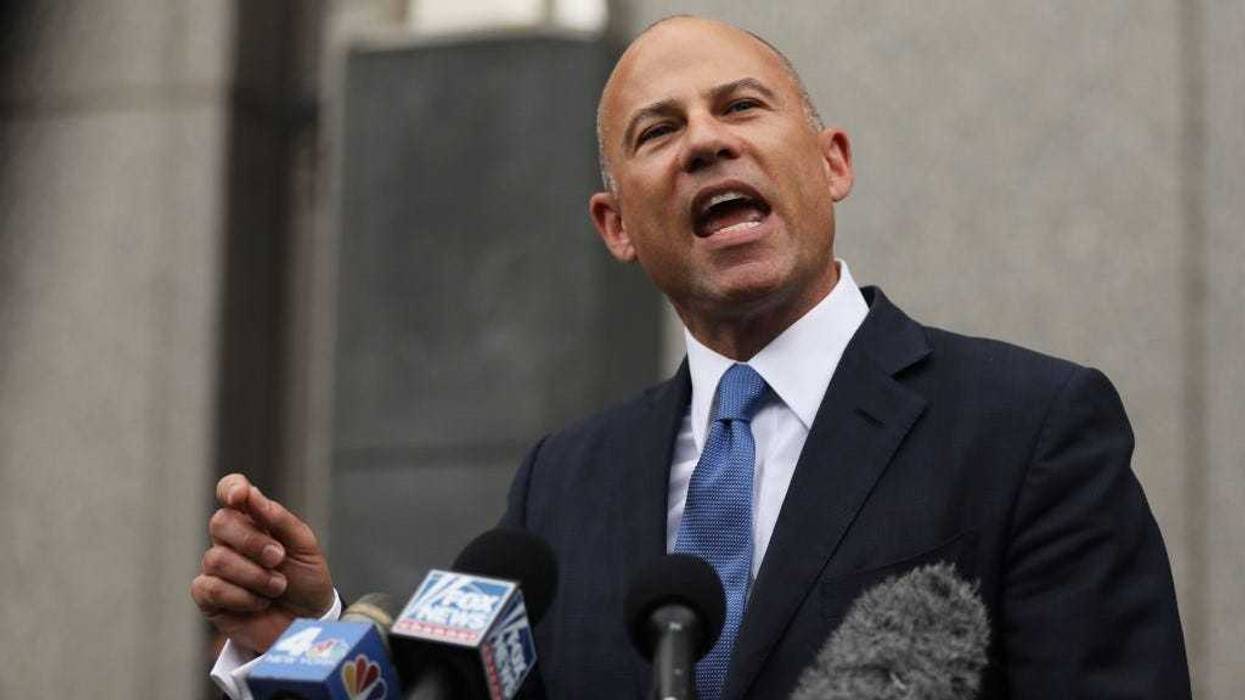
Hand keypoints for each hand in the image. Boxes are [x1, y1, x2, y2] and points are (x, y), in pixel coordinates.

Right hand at [190, 473, 334, 653]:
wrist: (308, 622)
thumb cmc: (306, 580)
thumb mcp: (305, 546)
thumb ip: (280, 520)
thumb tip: (252, 496)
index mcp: (255, 520)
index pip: (231, 491)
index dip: (230, 488)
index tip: (240, 496)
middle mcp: (232, 540)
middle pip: (220, 522)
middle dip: (252, 542)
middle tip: (279, 558)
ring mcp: (218, 568)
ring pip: (216, 558)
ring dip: (254, 575)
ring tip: (277, 586)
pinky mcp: (209, 598)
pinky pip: (209, 588)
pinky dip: (240, 597)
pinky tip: (260, 603)